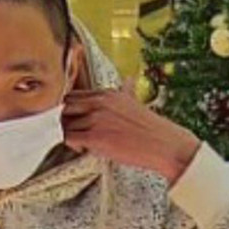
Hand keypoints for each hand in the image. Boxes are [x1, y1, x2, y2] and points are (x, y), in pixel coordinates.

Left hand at [62, 85, 201, 183]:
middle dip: (63, 120)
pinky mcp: (94, 137)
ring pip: (64, 124)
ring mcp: (96, 119)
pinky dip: (71, 145)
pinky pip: (69, 139)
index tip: (70, 119)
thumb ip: (126, 91)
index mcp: (107, 93)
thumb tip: (129, 79)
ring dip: (68, 135)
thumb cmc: (151, 129)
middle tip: (70, 132)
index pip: (73, 95)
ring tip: (81, 143)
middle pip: (64, 107)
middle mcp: (99, 103)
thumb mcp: (135, 102)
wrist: (165, 145)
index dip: (69, 109)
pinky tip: (83, 149)